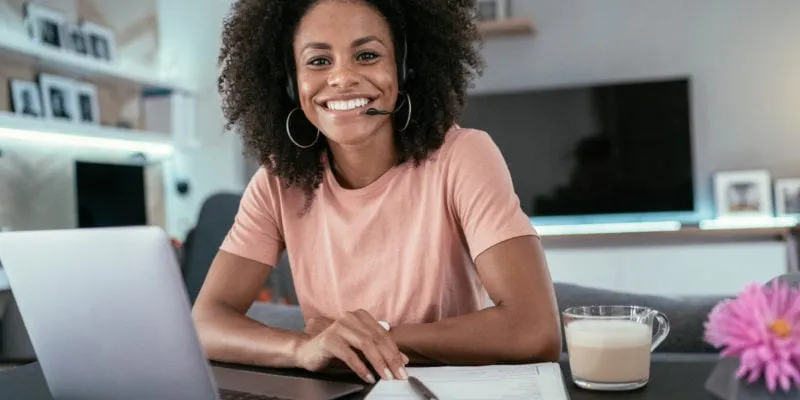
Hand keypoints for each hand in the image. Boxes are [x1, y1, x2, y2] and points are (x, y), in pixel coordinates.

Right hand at [294, 310, 408, 382]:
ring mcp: (338, 327)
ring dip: (378, 363)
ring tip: (386, 376)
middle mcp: (350, 317)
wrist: (307, 351)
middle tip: (399, 374)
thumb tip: (403, 359)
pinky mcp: (329, 340)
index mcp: (360, 316)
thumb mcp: (360, 347)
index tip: (404, 366)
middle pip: (377, 339)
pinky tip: (368, 377)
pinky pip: (349, 355)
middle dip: (391, 359)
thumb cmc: (335, 348)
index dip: (395, 351)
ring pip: (365, 345)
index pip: (383, 334)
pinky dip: (361, 367)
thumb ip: (379, 349)